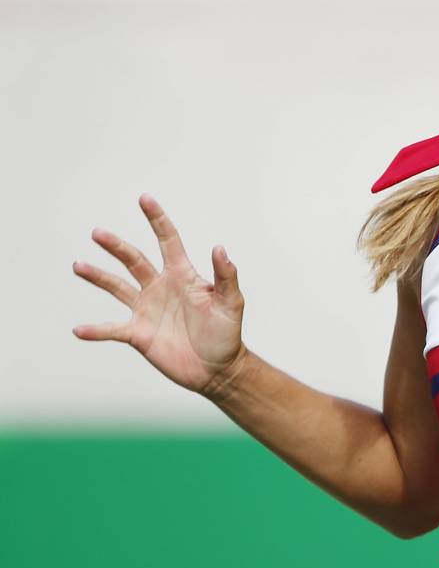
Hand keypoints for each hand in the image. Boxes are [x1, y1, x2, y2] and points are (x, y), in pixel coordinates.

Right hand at [72, 193, 247, 396]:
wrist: (217, 369)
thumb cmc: (227, 334)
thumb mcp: (232, 303)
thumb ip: (226, 276)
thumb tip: (219, 248)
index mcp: (183, 275)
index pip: (168, 241)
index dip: (157, 220)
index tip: (144, 198)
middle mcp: (160, 287)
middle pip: (134, 260)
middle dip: (116, 246)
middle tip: (98, 232)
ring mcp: (147, 309)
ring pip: (117, 287)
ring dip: (97, 277)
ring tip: (78, 266)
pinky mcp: (139, 334)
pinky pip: (112, 329)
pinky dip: (96, 330)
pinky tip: (79, 330)